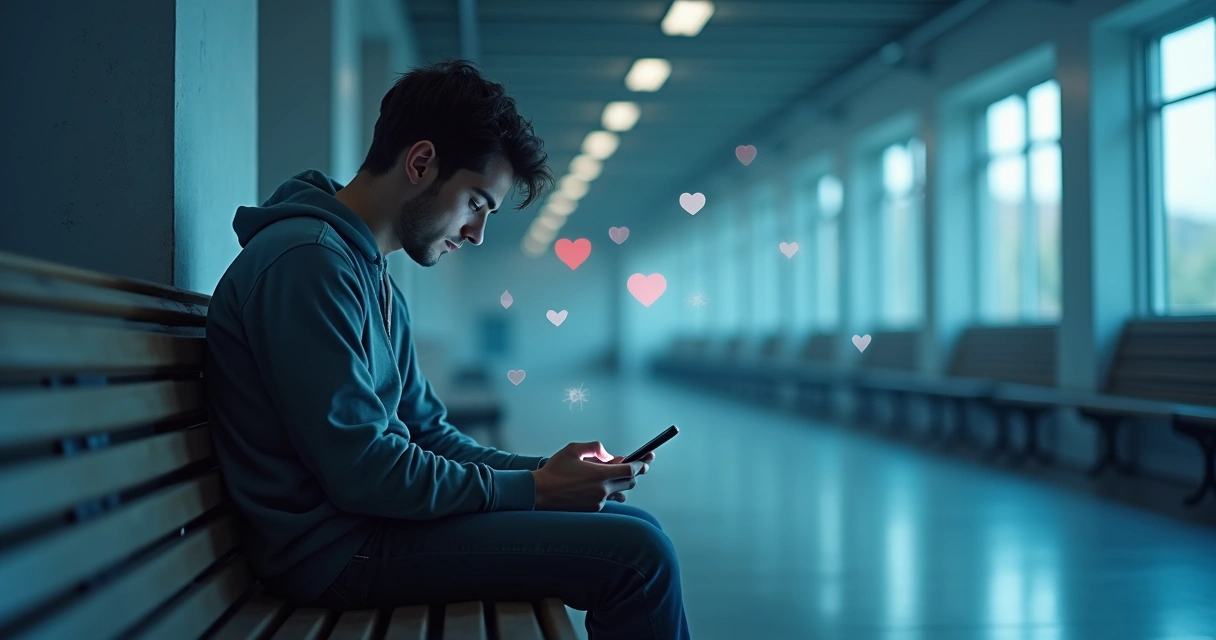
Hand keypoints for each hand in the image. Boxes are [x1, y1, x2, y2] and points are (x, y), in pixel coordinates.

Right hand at [531, 442, 647, 511]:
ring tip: (613, 475)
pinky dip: (608, 491)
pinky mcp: (593, 510)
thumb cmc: (554, 471)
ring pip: (620, 492)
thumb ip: (594, 448)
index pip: (631, 471)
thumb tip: (608, 455)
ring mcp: (598, 502)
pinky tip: (599, 485)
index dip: (641, 464)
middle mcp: (602, 490)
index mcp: (600, 475)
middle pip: (629, 482)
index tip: (648, 458)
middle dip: (633, 472)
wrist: (539, 494)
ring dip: (621, 483)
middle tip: (635, 464)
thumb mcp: (573, 450)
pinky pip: (608, 499)